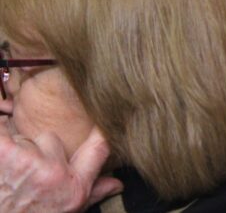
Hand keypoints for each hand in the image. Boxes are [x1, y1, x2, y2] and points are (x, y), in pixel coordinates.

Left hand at [0, 126, 121, 211]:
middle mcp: (53, 174)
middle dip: (37, 151)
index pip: (98, 148)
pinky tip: (2, 153)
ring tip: (6, 173)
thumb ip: (94, 193)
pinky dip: (1, 135)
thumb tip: (117, 184)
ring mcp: (27, 163)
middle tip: (24, 173)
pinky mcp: (3, 153)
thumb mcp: (68, 212)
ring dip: (13, 150)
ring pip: (24, 138)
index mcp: (74, 188)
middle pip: (51, 138)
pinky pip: (2, 130)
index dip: (101, 130)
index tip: (100, 119)